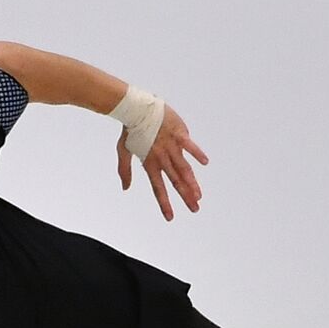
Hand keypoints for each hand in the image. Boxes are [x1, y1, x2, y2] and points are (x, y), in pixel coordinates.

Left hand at [116, 104, 208, 221]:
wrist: (135, 109)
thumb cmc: (129, 131)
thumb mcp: (123, 152)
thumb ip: (125, 171)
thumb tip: (125, 188)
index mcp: (149, 164)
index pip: (158, 188)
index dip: (164, 204)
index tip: (170, 217)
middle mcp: (162, 158)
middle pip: (175, 182)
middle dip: (185, 197)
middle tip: (195, 209)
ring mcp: (171, 146)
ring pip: (184, 168)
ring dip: (192, 183)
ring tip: (199, 195)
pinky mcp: (179, 133)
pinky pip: (190, 145)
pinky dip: (197, 153)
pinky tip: (205, 163)